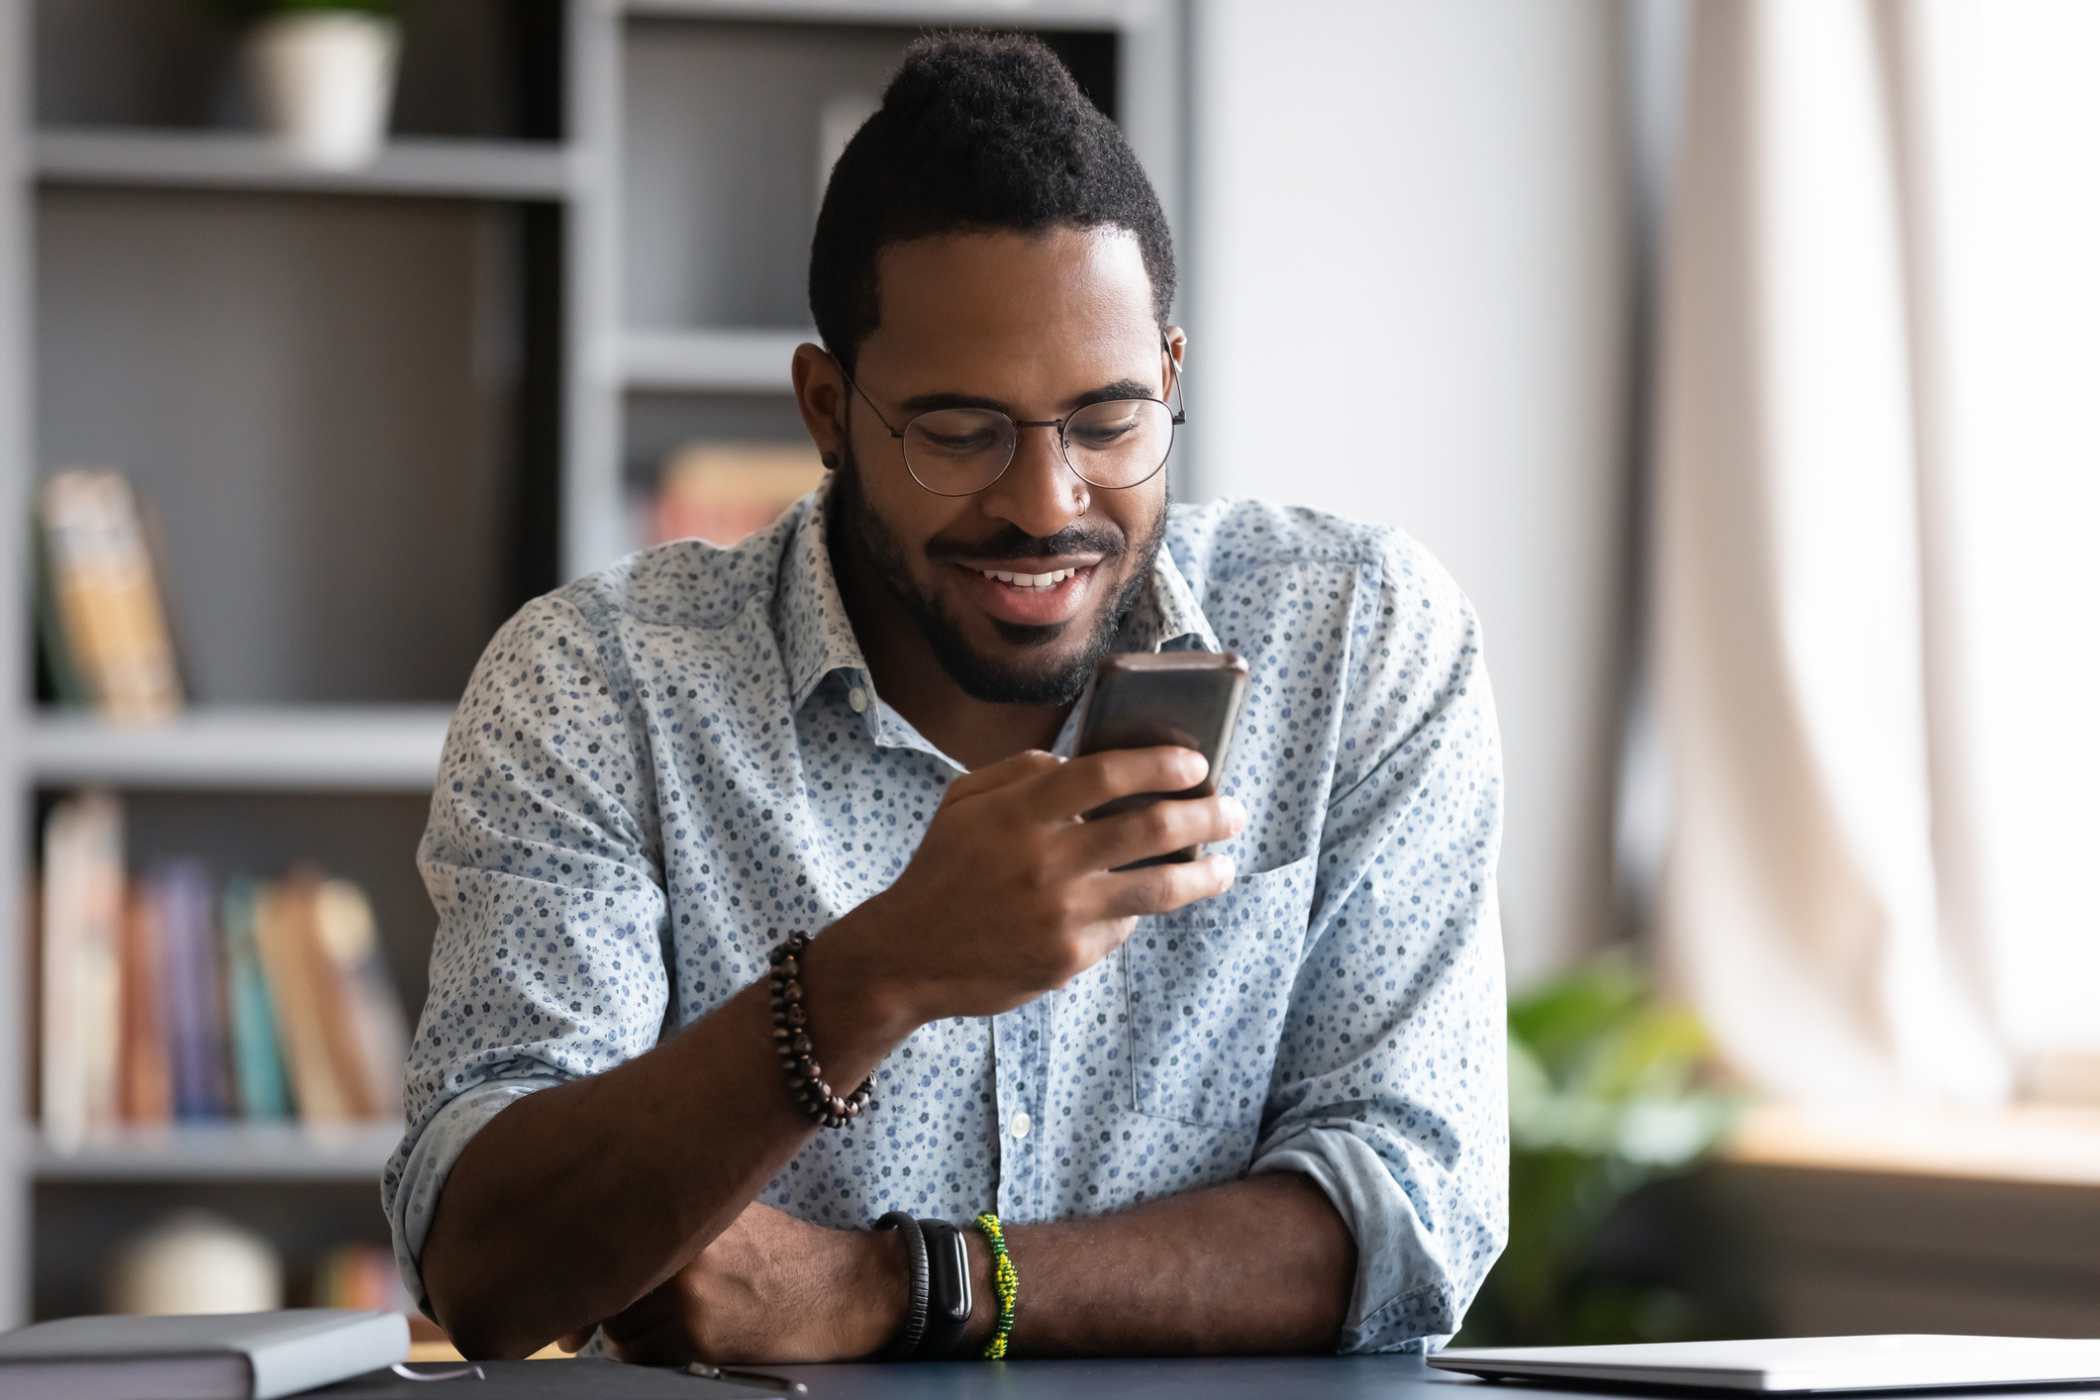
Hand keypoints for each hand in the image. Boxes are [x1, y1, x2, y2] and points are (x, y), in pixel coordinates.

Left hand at [557, 1202, 906, 1364]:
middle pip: (607, 1288)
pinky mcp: (698, 1342)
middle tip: (591, 1319)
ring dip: (624, 1331)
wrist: (831, 1289)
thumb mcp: (730, 1212)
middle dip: (602, 1304)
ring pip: (618, 1327)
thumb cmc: (777, 1249)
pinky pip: (640, 1357)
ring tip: (654, 1323)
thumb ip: (676, 1218)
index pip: (610, 1239)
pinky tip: (669, 1342)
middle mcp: (683, 1257)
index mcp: (687, 1216)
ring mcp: (690, 1302)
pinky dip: (644, 1355)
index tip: (564, 1280)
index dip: (583, 1265)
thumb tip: (608, 1234)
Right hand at [845, 746, 1245, 1023]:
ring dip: (1204, 874)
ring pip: (1158, 890)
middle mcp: (1046, 862)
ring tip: (1225, 866)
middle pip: (1150, 829)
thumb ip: (1021, 771)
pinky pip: (1122, 928)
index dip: (1159, 764)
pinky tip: (1141, 902)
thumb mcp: (963, 801)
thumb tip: (1083, 761)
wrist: (908, 955)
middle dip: (1206, 815)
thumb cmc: (943, 868)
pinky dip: (1136, 911)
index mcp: (1020, 812)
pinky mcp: (1068, 958)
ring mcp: (1061, 914)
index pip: (1105, 774)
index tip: (1196, 763)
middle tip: (1233, 811)